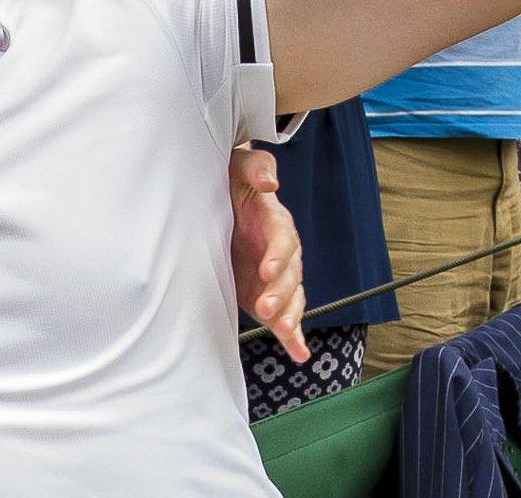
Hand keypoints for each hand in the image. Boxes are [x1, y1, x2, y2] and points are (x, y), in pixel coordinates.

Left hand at [229, 148, 307, 360]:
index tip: (266, 270)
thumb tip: (270, 181)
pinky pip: (284, 317)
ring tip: (285, 331)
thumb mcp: (239, 166)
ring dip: (290, 316)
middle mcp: (280, 252)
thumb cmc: (231, 180)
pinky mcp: (266, 294)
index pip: (281, 239)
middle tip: (266, 307)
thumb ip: (256, 168)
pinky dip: (294, 336)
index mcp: (274, 222)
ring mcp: (275, 276)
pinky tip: (300, 353)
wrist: (220, 200)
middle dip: (281, 293)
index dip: (276, 255)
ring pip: (292, 298)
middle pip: (289, 274)